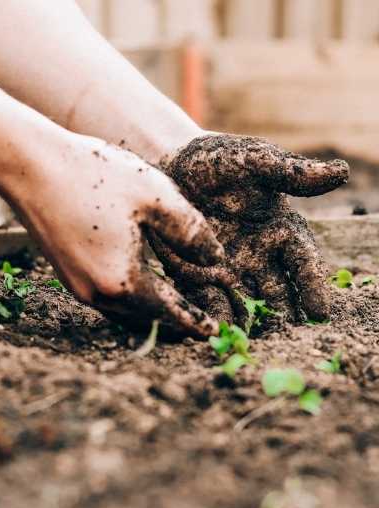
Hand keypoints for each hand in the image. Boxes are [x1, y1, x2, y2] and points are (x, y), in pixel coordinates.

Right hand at [4, 132, 224, 335]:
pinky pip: (105, 299)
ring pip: (123, 313)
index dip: (196, 322)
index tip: (216, 331)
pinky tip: (139, 285)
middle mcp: (97, 294)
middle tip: (200, 325)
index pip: (170, 312)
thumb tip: (216, 259)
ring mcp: (77, 286)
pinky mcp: (65, 273)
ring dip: (150, 314)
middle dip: (174, 324)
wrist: (31, 168)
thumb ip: (192, 232)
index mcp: (124, 281)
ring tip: (174, 309)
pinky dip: (129, 300)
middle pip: (145, 321)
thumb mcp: (156, 196)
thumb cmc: (95, 176)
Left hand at [152, 134, 348, 323]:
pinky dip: (212, 318)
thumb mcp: (255, 161)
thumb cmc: (219, 160)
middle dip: (284, 317)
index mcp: (281, 231)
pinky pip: (207, 302)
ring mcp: (228, 269)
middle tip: (288, 341)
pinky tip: (215, 335)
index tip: (320, 312)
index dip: (313, 287)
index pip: (303, 264)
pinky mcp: (195, 275)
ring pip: (245, 304)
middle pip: (278, 293)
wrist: (170, 164)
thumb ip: (291, 172)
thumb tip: (340, 172)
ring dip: (250, 324)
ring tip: (254, 346)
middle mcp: (259, 256)